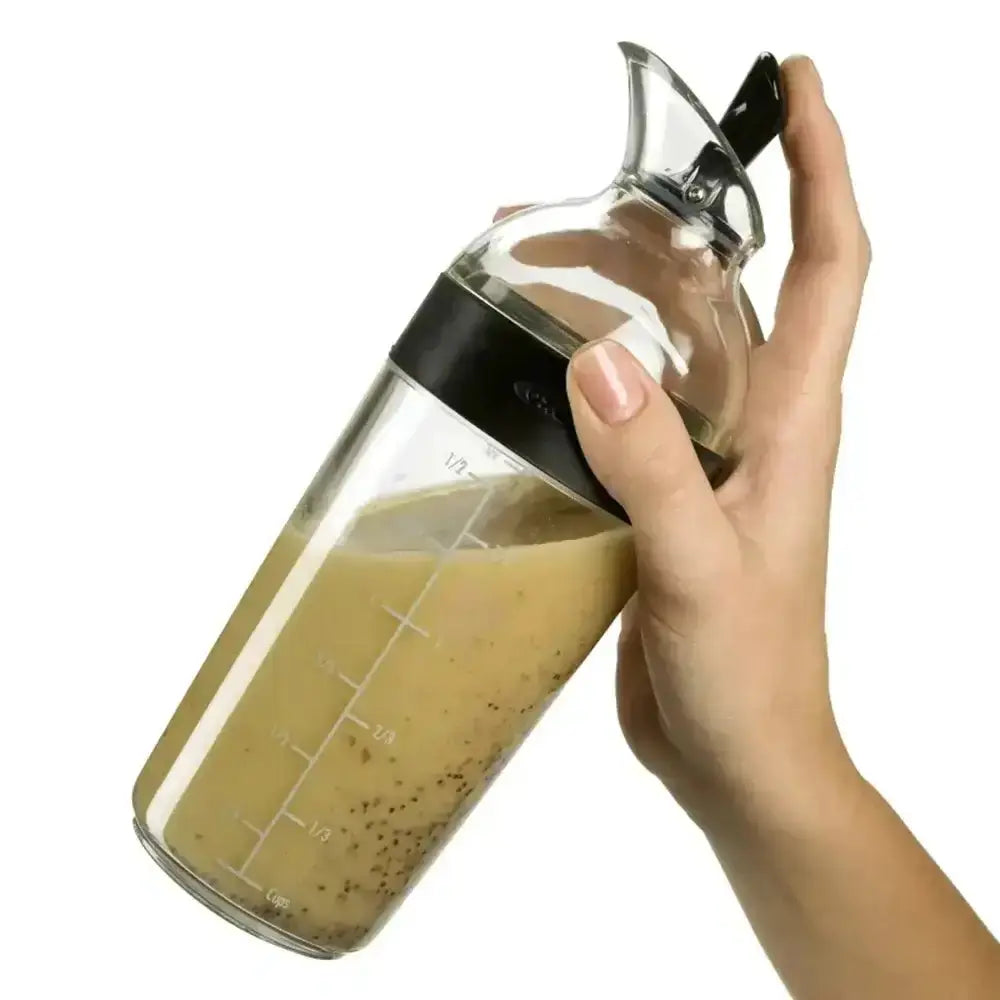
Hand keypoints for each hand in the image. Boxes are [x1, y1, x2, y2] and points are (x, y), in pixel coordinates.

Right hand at [566, 56, 870, 827]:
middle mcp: (755, 424)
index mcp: (791, 423)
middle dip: (662, 225)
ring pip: (666, 342)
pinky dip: (582, 372)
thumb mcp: (700, 570)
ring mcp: (707, 458)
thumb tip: (600, 365)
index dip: (822, 166)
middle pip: (723, 285)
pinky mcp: (662, 495)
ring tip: (531, 265)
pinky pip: (626, 407)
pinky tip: (534, 369)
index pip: (830, 263)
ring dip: (610, 294)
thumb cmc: (749, 676)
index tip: (795, 87)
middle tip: (569, 202)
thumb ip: (653, 469)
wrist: (737, 755)